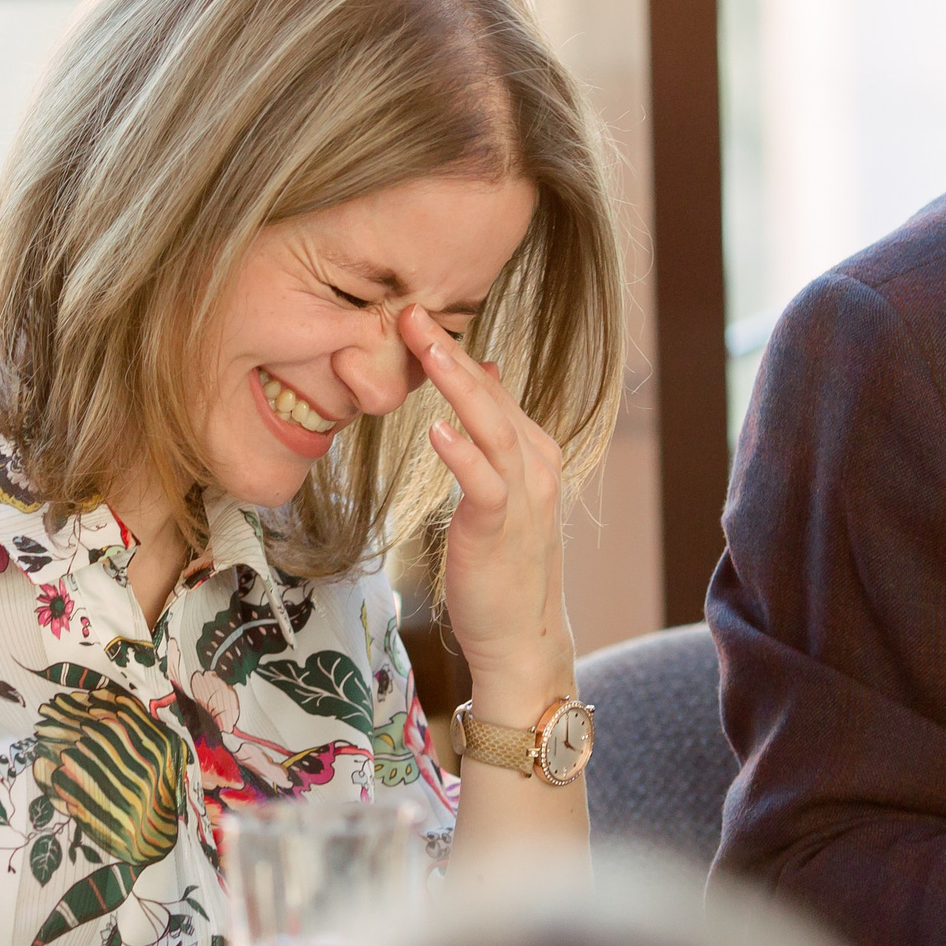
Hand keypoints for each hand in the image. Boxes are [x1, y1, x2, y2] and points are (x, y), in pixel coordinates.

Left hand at [399, 306, 572, 714]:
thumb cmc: (500, 565)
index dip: (455, 351)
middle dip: (450, 351)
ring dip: (457, 384)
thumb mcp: (497, 491)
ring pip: (491, 426)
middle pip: (492, 395)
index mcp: (533, 452)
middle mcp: (536, 465)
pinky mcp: (501, 527)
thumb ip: (490, 436)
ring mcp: (523, 495)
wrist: (520, 636)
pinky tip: (435, 429)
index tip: (415, 314)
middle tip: (409, 309)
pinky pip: (483, 482)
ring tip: (423, 347)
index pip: (492, 389)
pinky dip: (461, 452)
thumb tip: (480, 373)